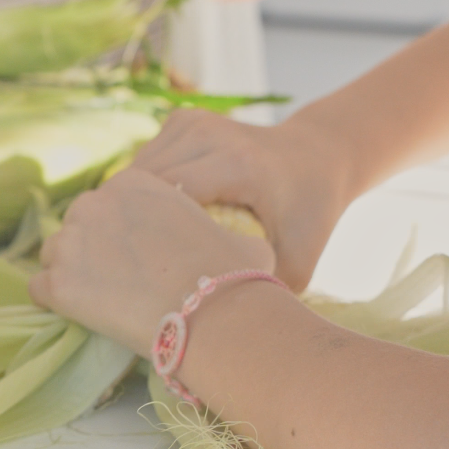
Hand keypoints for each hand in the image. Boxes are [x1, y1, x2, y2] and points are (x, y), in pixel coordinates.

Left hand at [29, 169, 273, 353]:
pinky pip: (40, 289)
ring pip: (55, 254)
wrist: (213, 315)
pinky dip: (55, 301)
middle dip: (93, 248)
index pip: (109, 201)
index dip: (120, 231)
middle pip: (79, 223)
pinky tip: (79, 314)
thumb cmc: (232, 274)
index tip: (136, 256)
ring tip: (101, 298)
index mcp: (134, 182)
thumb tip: (248, 244)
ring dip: (72, 272)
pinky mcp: (58, 283)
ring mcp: (72, 242)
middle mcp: (95, 202)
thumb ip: (222, 230)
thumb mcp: (238, 235)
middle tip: (118, 280)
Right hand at [130, 110, 356, 291]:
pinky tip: (154, 218)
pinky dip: (142, 190)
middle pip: (143, 182)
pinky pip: (144, 159)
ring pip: (136, 169)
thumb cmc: (308, 216)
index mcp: (237, 164)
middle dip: (134, 224)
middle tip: (132, 268)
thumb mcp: (297, 262)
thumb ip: (258, 291)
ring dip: (133, 206)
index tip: (145, 276)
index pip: (167, 196)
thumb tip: (216, 330)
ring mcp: (193, 120)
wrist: (316, 158)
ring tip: (141, 247)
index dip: (149, 237)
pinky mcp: (182, 118)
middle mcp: (210, 133)